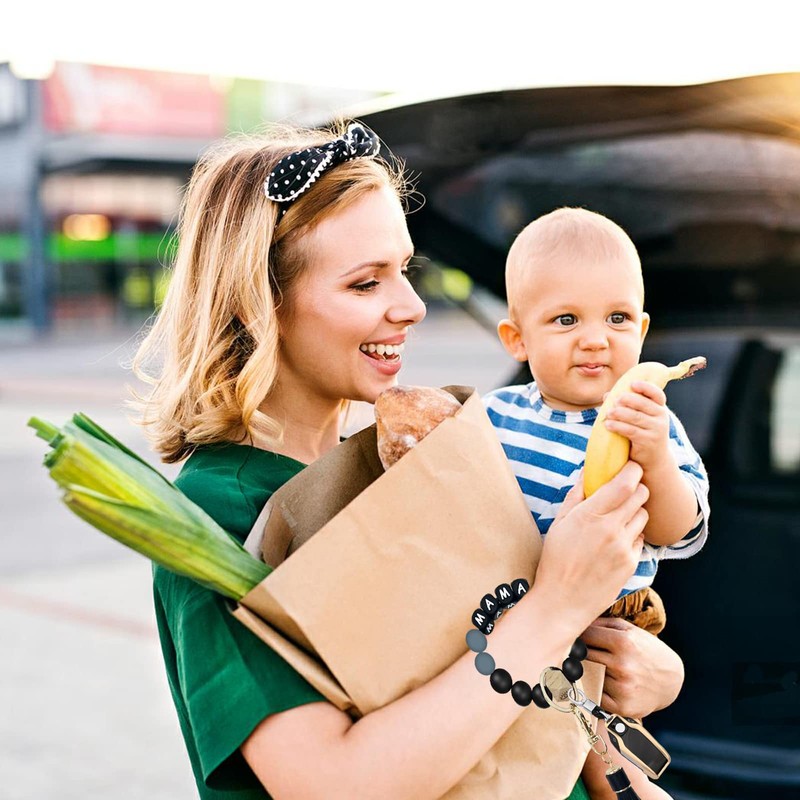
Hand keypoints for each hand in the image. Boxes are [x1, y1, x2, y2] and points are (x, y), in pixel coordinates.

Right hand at [535, 462, 648, 633]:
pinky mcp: (631, 563)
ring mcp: (623, 547)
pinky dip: (632, 534)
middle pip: (641, 495)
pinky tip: (616, 540)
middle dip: (636, 488)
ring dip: (635, 511)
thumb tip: (586, 473)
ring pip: (643, 516)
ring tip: (618, 517)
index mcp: (590, 515)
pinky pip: (640, 539)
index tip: (629, 466)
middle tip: (625, 489)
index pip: (625, 483)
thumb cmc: (555, 561)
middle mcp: (611, 529)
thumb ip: (576, 496)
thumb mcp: (558, 524)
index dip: (632, 470)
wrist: (561, 602)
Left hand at [580, 617, 683, 718]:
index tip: (579, 637)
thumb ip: (602, 623)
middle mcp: (622, 666)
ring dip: (588, 670)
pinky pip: (595, 694)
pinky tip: (606, 683)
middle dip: (581, 652)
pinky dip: (596, 688)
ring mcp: (622, 688)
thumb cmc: (646, 651)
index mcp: (623, 642)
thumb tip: (576, 624)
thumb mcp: (630, 630)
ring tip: (601, 667)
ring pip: (587, 674)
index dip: (580, 635)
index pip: (585, 636)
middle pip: (583, 655)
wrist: (671, 682)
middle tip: (584, 652)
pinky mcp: (621, 706)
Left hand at [604, 381, 669, 471]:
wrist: (654, 459)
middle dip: (628, 400)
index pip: (657, 394)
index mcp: (660, 408)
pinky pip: (630, 431)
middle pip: (643, 404)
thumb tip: (607, 395)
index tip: (632, 384)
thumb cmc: (643, 434)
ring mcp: (656, 430)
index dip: (646, 387)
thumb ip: (626, 406)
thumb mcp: (639, 418)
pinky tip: (607, 424)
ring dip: (619, 413)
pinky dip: (618, 426)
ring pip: (635, 417)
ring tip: (608, 413)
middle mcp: (661, 417)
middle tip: (615, 400)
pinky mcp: (648, 441)